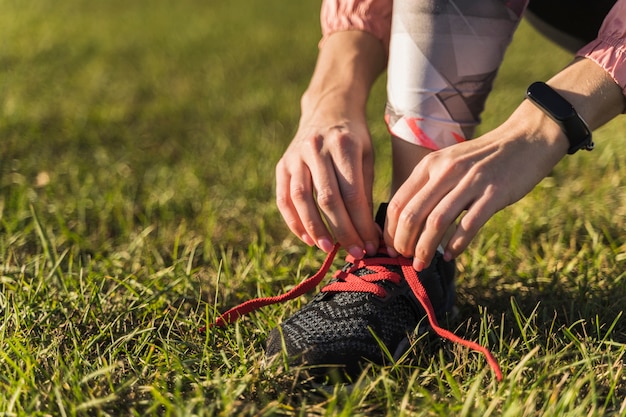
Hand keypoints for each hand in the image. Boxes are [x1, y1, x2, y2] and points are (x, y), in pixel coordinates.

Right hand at [276, 117, 379, 257]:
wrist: (327, 108)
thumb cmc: (353, 138)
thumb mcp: (367, 156)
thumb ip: (366, 191)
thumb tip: (368, 233)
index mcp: (344, 145)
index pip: (353, 193)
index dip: (361, 223)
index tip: (370, 244)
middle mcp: (316, 148)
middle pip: (327, 198)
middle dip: (342, 231)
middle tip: (355, 254)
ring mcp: (295, 156)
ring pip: (301, 199)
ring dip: (315, 229)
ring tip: (328, 249)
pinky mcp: (282, 164)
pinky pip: (284, 198)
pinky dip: (294, 221)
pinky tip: (306, 238)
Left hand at [384, 101, 568, 269]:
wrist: (525, 139)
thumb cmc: (482, 158)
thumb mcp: (449, 163)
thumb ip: (429, 186)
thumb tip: (407, 221)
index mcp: (430, 165)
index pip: (399, 202)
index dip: (390, 229)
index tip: (389, 247)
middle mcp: (446, 172)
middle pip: (413, 214)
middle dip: (403, 242)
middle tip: (403, 258)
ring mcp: (471, 182)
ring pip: (436, 222)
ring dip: (425, 248)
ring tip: (421, 264)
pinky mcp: (494, 194)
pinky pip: (468, 225)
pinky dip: (455, 245)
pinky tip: (449, 256)